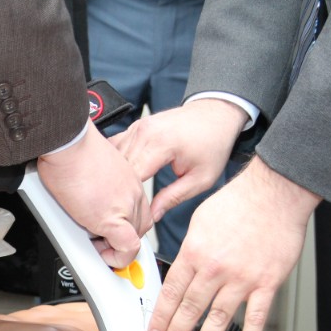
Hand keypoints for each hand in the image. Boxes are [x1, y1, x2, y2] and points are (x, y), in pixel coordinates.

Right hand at [37, 118, 151, 267]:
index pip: (139, 208)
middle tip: (99, 240)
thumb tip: (83, 189)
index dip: (125, 224)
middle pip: (140, 225)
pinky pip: (127, 247)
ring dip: (115, 247)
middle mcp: (132, 190)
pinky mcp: (112, 218)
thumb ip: (95, 179)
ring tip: (94, 243)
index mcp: (129, 176)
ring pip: (134, 237)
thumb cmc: (70, 147)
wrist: (66, 143)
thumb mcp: (92, 162)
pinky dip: (117, 257)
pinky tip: (101, 252)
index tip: (109, 231)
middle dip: (120, 238)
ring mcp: (125, 204)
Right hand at [111, 99, 247, 220]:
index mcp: (162, 144)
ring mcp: (138, 127)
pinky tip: (123, 176)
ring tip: (125, 194)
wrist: (215, 115)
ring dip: (117, 177)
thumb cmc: (213, 144)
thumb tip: (151, 215)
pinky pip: (117, 148)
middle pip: (120, 170)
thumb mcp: (201, 179)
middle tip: (128, 208)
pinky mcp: (135, 127)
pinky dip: (117, 164)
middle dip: (122, 190)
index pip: (133, 178)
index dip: (130, 198)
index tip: (135, 213)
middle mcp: (145, 132)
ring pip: (115, 160)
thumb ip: (174, 197)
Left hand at [147, 156, 319, 330]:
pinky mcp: (268, 282)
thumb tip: (178, 268)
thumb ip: (188, 249)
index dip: (160, 316)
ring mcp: (242, 278)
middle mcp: (215, 268)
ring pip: (219, 318)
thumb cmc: (238, 201)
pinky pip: (257, 316)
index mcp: (195, 252)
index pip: (171, 292)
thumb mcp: (198, 221)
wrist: (275, 191)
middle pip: (190, 309)